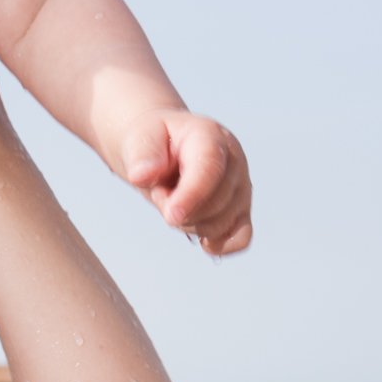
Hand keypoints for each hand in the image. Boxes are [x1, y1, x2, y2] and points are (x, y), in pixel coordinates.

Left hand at [119, 111, 252, 255]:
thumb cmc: (153, 143)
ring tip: (175, 200)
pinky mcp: (240, 209)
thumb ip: (142, 155)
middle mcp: (234, 160)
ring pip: (221, 224)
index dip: (191, 195)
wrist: (161, 150)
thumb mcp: (141, 139)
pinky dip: (220, 245)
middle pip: (215, 203)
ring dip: (188, 223)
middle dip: (178, 208)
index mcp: (210, 136)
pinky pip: (241, 238)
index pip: (209, 168)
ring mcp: (241, 186)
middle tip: (160, 191)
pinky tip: (202, 241)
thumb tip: (141, 176)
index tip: (170, 215)